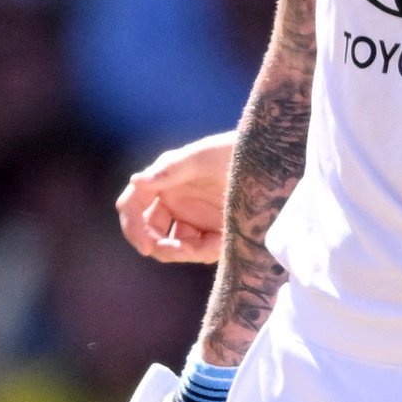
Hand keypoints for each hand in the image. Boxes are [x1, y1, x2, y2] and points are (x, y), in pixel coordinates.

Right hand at [116, 131, 236, 263]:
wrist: (268, 160)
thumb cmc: (232, 150)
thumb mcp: (202, 157)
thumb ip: (170, 169)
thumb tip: (136, 180)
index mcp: (163, 182)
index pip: (133, 206)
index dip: (133, 228)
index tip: (145, 247)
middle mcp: (173, 202)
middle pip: (150, 233)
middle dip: (160, 246)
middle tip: (182, 250)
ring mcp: (192, 218)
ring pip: (174, 247)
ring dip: (186, 252)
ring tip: (212, 244)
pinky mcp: (212, 231)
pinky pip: (200, 250)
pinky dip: (208, 251)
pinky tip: (223, 242)